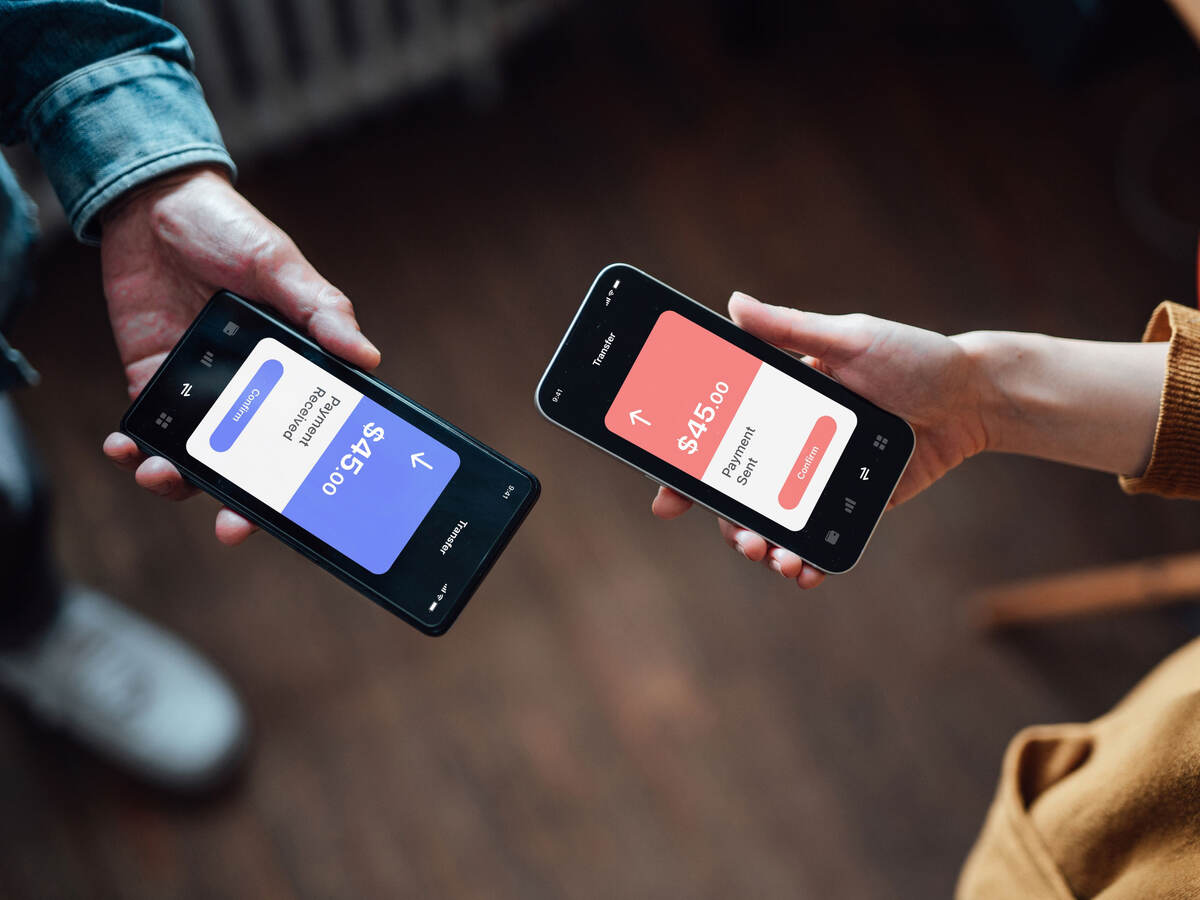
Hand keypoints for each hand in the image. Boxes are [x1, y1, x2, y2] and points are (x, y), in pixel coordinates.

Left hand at [99, 166, 380, 544]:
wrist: (153, 202)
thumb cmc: (229, 229)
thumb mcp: (282, 265)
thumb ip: (321, 310)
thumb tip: (367, 357)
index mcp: (292, 370)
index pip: (307, 436)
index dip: (307, 479)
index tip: (305, 511)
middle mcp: (250, 390)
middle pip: (253, 464)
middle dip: (241, 504)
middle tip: (231, 528)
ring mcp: (201, 390)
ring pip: (197, 456)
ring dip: (180, 479)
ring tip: (163, 475)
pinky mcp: (154, 380)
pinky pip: (148, 429)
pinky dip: (134, 446)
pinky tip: (126, 447)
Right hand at [652, 291, 988, 588]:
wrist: (975, 397)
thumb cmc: (914, 357)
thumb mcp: (849, 338)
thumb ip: (790, 330)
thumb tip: (734, 304)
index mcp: (782, 402)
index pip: (722, 436)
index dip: (688, 466)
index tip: (667, 495)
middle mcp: (795, 442)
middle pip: (742, 491)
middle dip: (729, 523)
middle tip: (741, 539)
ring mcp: (823, 476)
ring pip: (777, 520)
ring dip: (766, 546)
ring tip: (777, 559)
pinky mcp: (855, 504)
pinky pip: (824, 538)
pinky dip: (809, 562)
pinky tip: (806, 574)